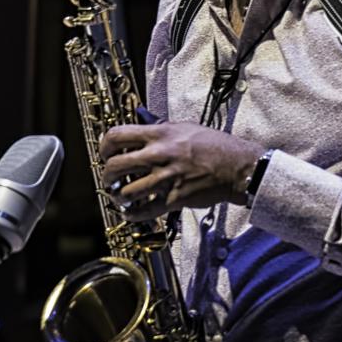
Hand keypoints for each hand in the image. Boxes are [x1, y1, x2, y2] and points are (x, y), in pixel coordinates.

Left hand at [99, 122, 264, 221]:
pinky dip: (133, 214)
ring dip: (118, 196)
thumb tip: (143, 131)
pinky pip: (144, 211)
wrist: (238, 167)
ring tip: (120, 196)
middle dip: (107, 174)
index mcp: (159, 135)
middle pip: (115, 166)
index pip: (117, 136)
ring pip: (126, 191)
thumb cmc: (215, 146)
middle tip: (109, 178)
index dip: (104, 146)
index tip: (105, 153)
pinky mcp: (174, 199)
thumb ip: (162, 129)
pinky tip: (130, 212)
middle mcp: (158, 155)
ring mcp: (165, 178)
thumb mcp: (186, 127)